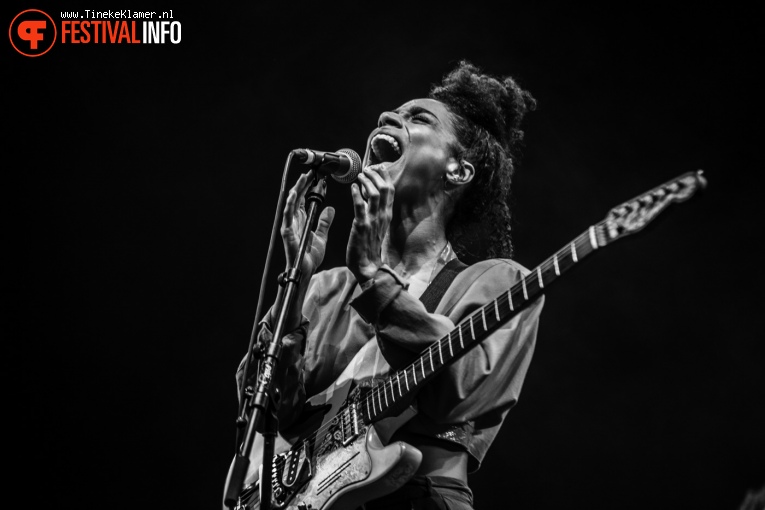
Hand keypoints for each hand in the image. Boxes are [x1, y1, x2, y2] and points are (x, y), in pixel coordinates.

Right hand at [282, 171, 334, 276]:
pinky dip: (291, 204)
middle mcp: (294, 221)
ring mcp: (289, 226)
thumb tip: (330, 209)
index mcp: (301, 221)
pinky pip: (288, 215)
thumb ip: (324, 222)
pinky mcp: (287, 232)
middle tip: (310, 172)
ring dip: (297, 189)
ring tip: (303, 178)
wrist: (305, 271)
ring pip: (291, 203)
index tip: (316, 177)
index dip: (309, 188)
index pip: (304, 199)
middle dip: (303, 184)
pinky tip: (295, 194)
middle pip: (297, 198)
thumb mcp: (321, 236)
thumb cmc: (310, 257)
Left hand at [347, 166, 393, 282]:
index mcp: (387, 215)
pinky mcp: (362, 226)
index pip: (390, 190)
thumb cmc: (369, 247)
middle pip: (385, 188)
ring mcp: (373, 221)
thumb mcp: (377, 226)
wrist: (368, 267)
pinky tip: (353, 187)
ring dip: (367, 181)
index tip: (377, 167)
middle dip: (376, 175)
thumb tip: (371, 197)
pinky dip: (357, 194)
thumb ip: (376, 212)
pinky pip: (360, 207)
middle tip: (367, 168)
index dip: (385, 176)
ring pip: (375, 194)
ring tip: (360, 175)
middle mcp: (383, 216)